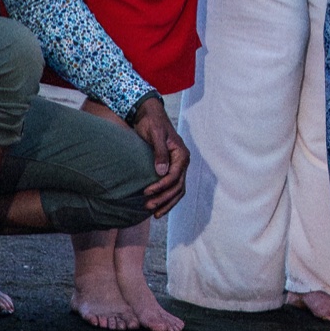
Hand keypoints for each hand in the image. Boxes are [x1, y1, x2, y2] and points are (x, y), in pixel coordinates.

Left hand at [128, 94, 189, 214]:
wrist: (150, 116)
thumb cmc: (152, 123)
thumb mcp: (156, 135)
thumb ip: (160, 153)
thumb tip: (162, 172)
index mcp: (182, 155)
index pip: (175, 176)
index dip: (161, 186)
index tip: (147, 192)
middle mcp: (183, 162)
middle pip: (178, 187)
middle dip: (164, 199)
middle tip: (148, 206)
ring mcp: (178, 167)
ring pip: (177, 191)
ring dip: (166, 203)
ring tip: (154, 213)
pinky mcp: (170, 169)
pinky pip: (173, 188)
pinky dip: (167, 199)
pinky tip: (158, 207)